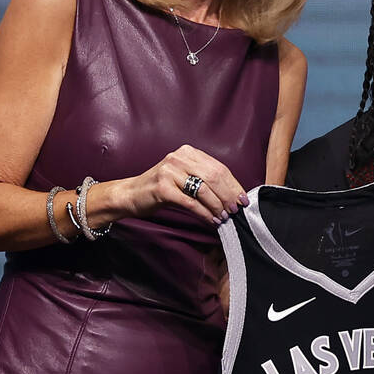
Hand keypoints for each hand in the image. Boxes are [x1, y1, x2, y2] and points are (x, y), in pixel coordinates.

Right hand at [105, 145, 247, 225]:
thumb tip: (232, 195)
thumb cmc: (161, 189)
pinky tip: (211, 221)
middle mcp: (179, 158)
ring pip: (203, 190)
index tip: (243, 200)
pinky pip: (191, 203)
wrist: (130, 194)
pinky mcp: (163, 188)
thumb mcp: (183, 177)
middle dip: (228, 196)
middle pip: (214, 178)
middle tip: (235, 210)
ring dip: (217, 207)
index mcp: (188, 152)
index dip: (233, 185)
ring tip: (224, 217)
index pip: (218, 168)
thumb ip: (204, 180)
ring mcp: (169, 171)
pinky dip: (204, 214)